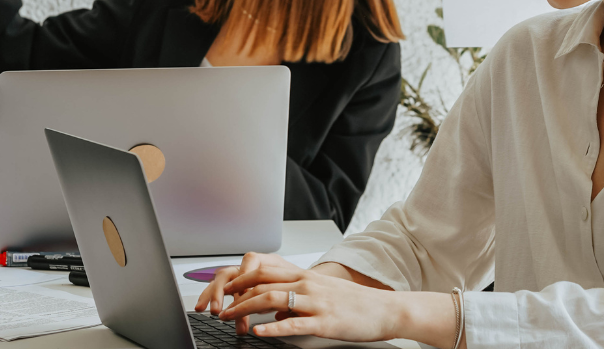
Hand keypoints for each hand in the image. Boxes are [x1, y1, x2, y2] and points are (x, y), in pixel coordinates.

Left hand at [198, 254, 426, 344]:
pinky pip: (293, 323)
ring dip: (245, 308)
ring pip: (272, 298)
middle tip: (217, 304)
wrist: (386, 309)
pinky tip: (258, 332)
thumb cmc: (355, 304)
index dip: (241, 279)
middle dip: (235, 293)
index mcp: (306, 277)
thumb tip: (272, 311)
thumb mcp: (322, 296)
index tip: (223, 289)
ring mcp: (315, 302)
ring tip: (228, 317)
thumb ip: (296, 300)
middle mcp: (307, 284)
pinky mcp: (324, 321)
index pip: (265, 271)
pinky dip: (272, 327)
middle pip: (262, 282)